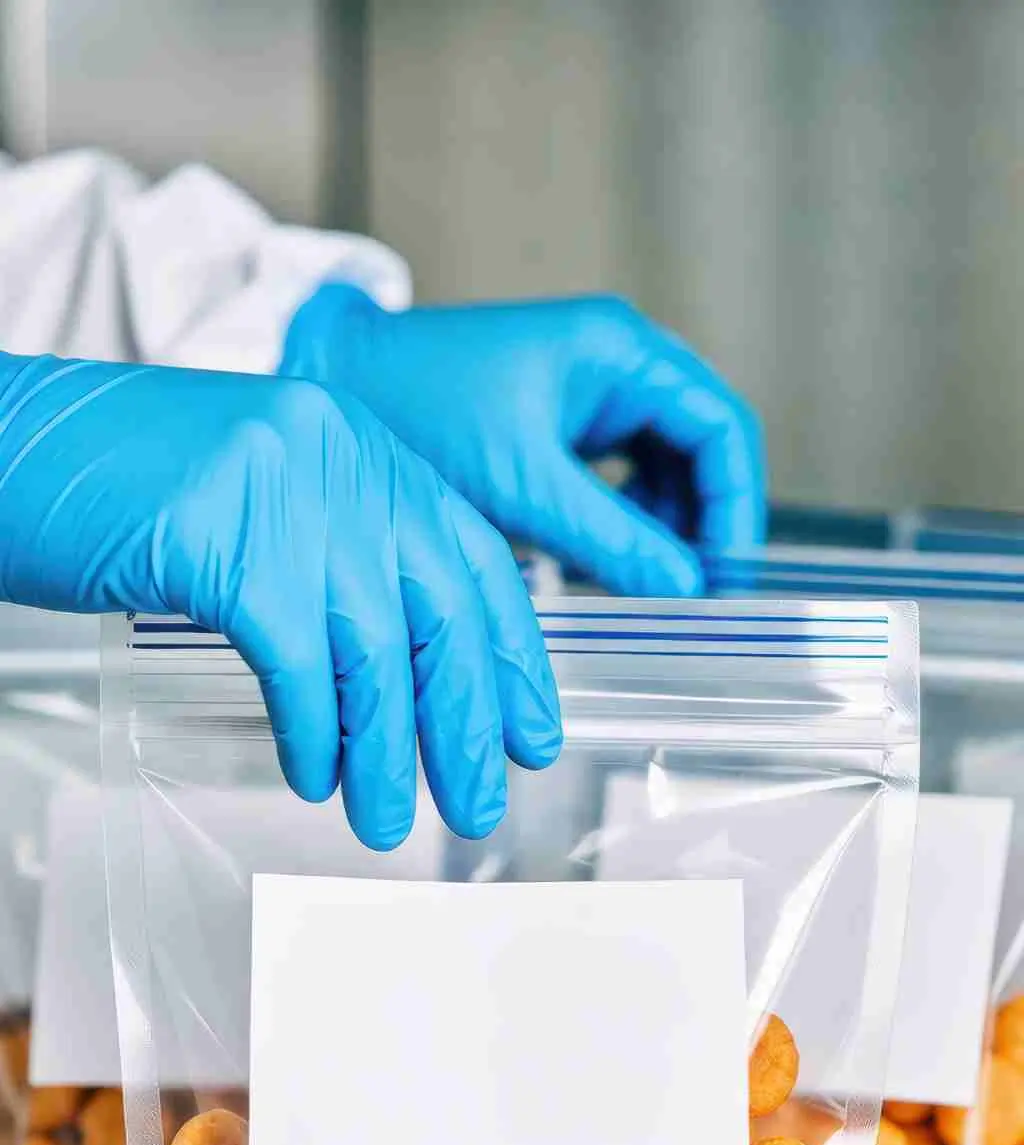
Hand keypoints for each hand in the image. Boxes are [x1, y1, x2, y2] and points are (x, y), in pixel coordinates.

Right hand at [0, 353, 559, 847]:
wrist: (3, 447)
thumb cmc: (116, 489)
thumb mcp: (255, 504)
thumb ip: (335, 558)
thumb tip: (399, 669)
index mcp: (356, 445)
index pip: (472, 556)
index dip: (511, 655)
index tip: (530, 731)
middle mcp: (336, 455)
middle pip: (441, 609)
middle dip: (469, 720)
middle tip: (479, 800)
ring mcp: (282, 491)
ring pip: (374, 650)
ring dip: (389, 752)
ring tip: (390, 818)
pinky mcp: (223, 538)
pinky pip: (297, 662)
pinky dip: (312, 734)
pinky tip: (313, 777)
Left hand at [281, 289, 764, 594]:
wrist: (334, 388)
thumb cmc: (417, 411)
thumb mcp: (525, 486)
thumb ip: (612, 538)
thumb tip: (685, 587)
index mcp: (619, 352)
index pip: (721, 428)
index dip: (734, 506)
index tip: (725, 575)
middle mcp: (614, 364)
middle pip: (700, 450)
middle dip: (701, 523)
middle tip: (692, 594)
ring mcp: (586, 395)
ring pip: (662, 471)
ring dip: (661, 530)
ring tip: (640, 584)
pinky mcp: (555, 428)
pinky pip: (618, 479)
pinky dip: (621, 524)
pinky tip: (600, 564)